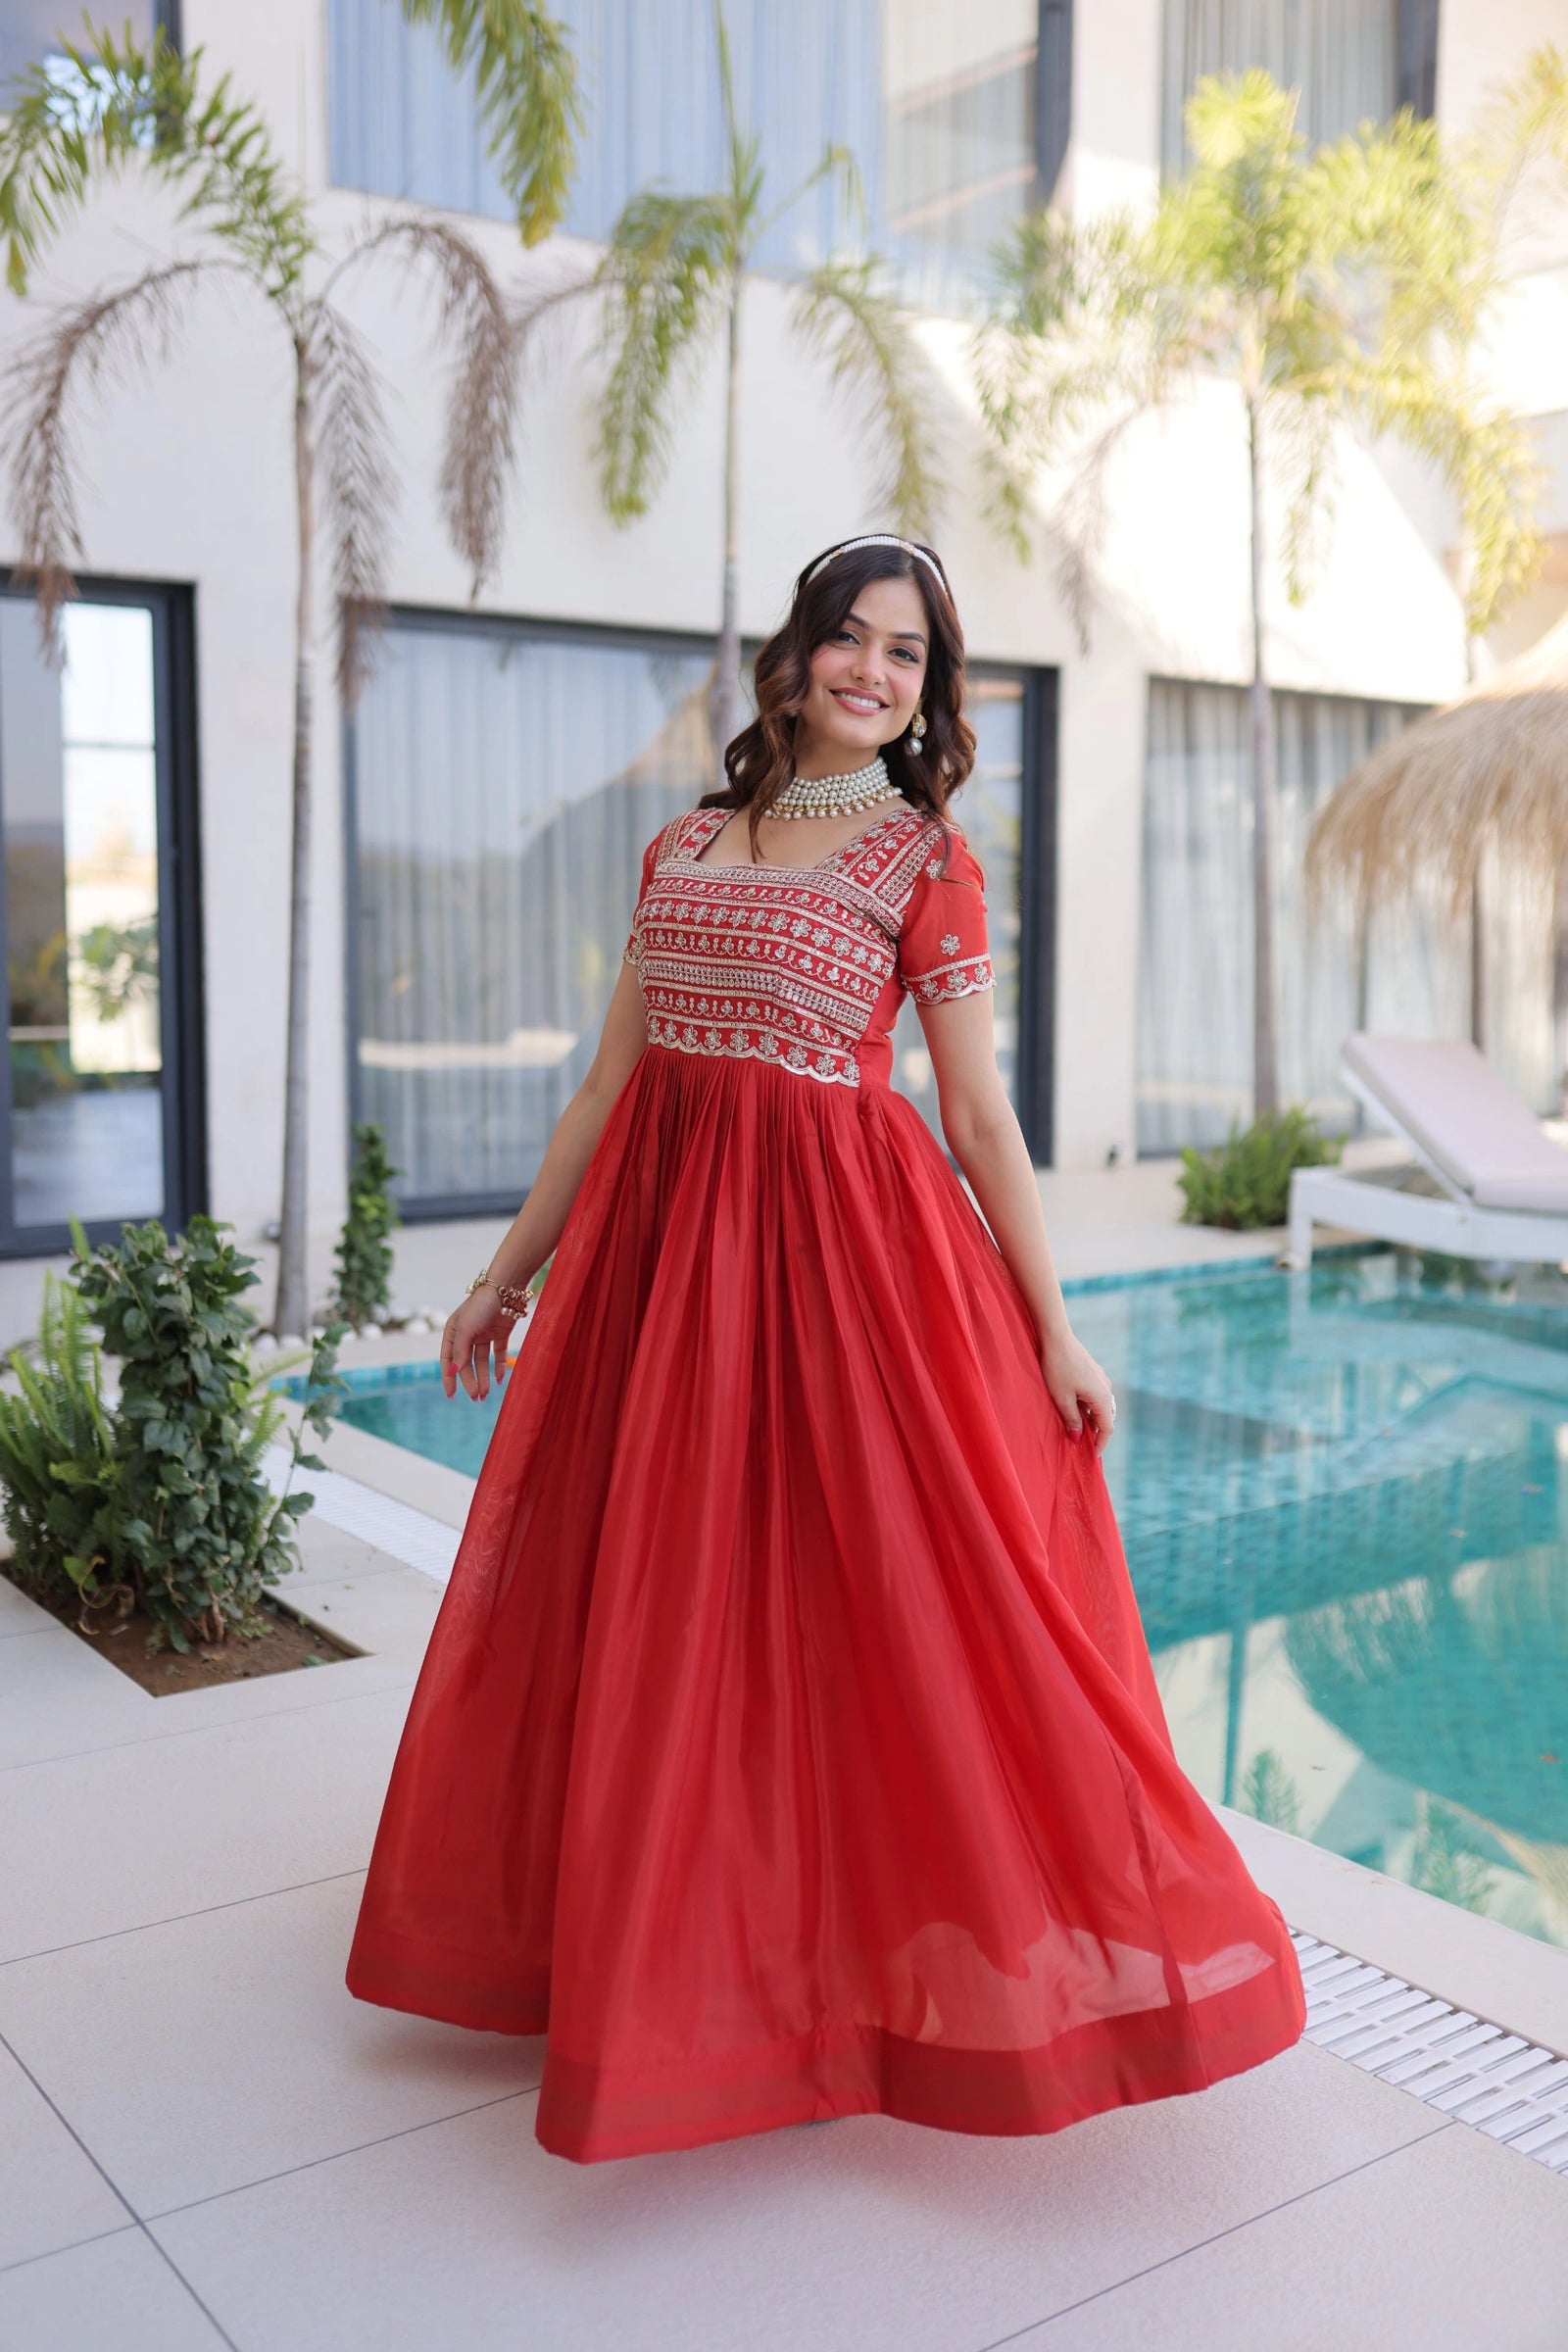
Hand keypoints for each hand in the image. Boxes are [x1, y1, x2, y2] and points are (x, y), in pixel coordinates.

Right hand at [441, 1289, 515, 1400]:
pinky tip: (499, 1379)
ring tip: (486, 1394)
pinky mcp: (500, 1333)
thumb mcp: (466, 1328)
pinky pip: (498, 1353)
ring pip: (481, 1361)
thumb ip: (460, 1351)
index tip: (451, 1395)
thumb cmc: (481, 1305)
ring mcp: (484, 1334)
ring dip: (483, 1377)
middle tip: (476, 1397)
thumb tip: (453, 1372)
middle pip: (466, 1363)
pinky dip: (499, 1366)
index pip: (448, 1359)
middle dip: (470, 1380)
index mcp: (453, 1332)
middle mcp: (467, 1334)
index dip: (448, 1377)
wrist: (506, 1288)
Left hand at [1041, 1328, 1116, 1452]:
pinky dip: (1089, 1407)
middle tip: (1085, 1446)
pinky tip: (1076, 1409)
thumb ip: (1072, 1420)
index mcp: (1101, 1397)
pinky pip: (1095, 1396)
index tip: (1093, 1456)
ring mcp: (1100, 1379)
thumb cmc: (1057, 1369)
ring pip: (1100, 1406)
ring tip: (1079, 1430)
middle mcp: (1106, 1388)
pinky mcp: (1093, 1372)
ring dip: (1092, 1419)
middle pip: (1106, 1417)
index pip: (1107, 1427)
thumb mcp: (1062, 1399)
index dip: (1101, 1443)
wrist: (1056, 1338)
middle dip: (1097, 1433)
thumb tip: (1078, 1438)